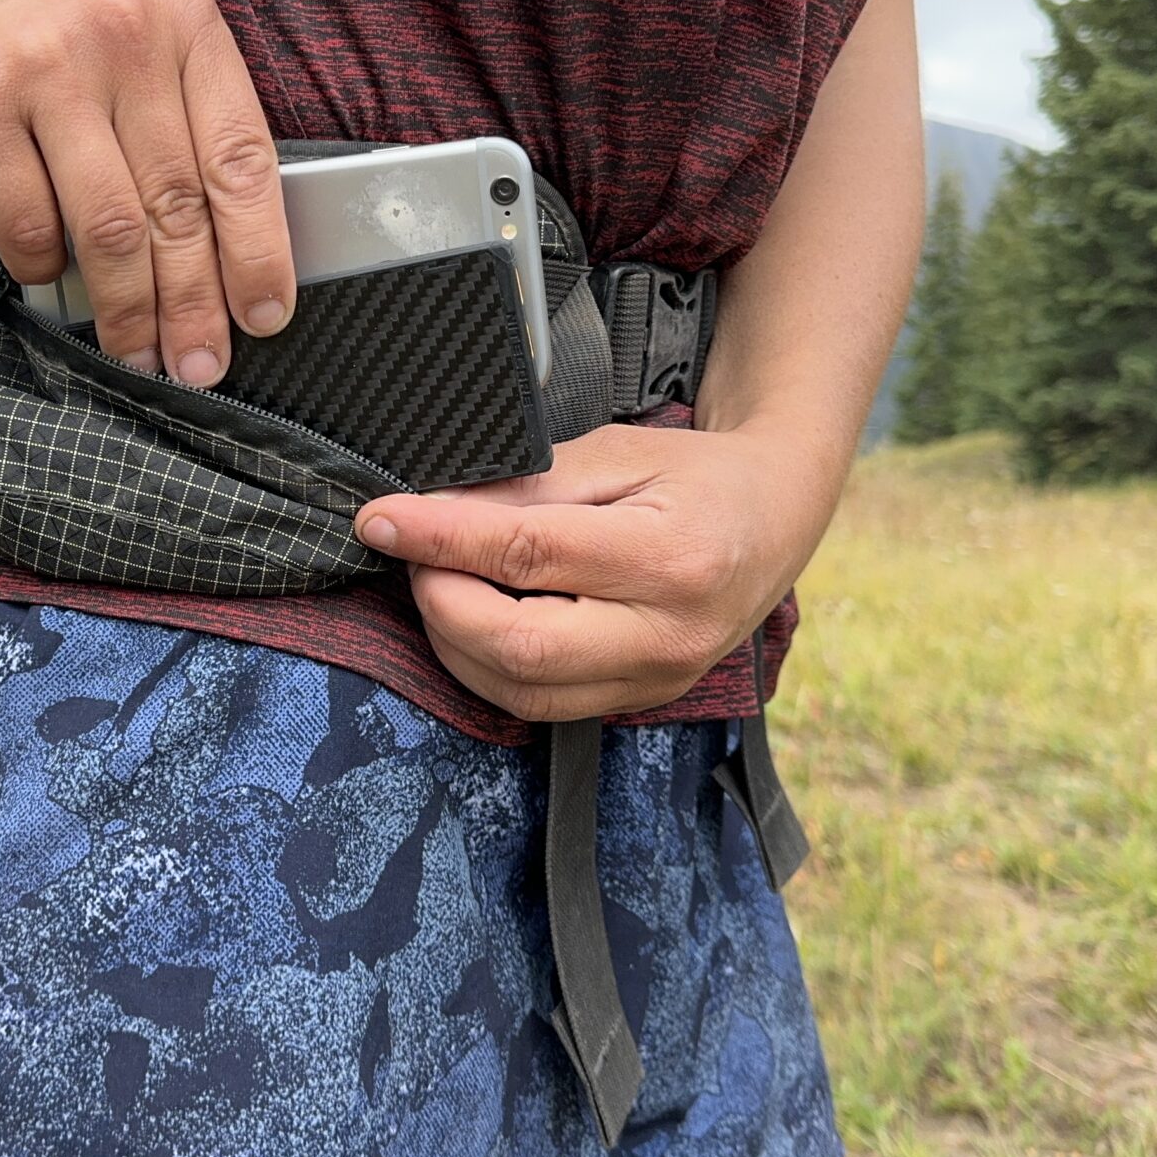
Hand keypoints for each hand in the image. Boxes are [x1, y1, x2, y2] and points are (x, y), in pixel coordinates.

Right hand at [0, 0, 293, 385]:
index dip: (259, 248)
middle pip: (177, 202)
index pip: (241, 155)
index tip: (263, 313)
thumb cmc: (41, 37)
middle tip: (198, 362)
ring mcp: (44, 67)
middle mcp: (121, 33)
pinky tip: (49, 275)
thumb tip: (225, 262)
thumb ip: (182, 127)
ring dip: (127, 308)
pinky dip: (44, 267)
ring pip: (109, 226)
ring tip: (136, 352)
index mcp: (183, 20)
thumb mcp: (135, 49)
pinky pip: (28, 223)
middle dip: (193, 301)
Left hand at [353, 422, 845, 721]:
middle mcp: (665, 635)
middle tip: (414, 551)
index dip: (440, 537)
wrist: (777, 519)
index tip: (380, 519)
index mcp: (669, 557)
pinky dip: (485, 665)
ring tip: (439, 579)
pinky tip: (470, 619)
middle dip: (440, 600)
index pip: (526, 553)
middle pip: (517, 646)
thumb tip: (435, 509)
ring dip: (454, 639)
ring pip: (519, 690)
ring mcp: (656, 680)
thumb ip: (529, 485)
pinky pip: (539, 704)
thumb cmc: (696, 475)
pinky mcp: (639, 700)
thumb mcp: (617, 452)